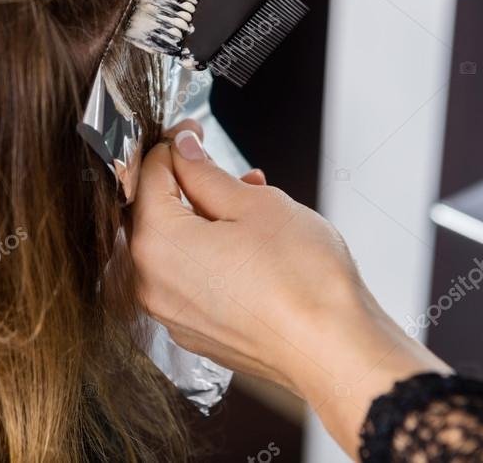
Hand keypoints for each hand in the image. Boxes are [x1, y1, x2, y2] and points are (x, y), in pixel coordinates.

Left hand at [130, 128, 447, 455]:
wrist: (335, 350)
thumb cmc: (303, 280)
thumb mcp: (255, 203)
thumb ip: (206, 173)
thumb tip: (184, 151)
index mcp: (157, 244)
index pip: (147, 175)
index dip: (173, 145)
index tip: (193, 133)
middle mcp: (151, 283)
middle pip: (155, 213)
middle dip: (187, 182)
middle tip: (222, 165)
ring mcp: (171, 313)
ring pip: (174, 247)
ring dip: (202, 217)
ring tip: (248, 200)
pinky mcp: (194, 331)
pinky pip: (188, 279)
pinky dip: (207, 253)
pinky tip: (246, 241)